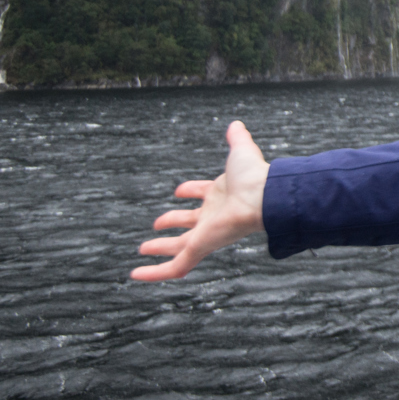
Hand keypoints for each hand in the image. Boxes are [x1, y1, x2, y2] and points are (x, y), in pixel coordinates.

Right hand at [132, 121, 269, 280]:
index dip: (191, 190)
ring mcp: (206, 234)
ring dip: (160, 248)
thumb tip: (236, 125)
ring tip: (143, 249)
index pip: (203, 194)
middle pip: (189, 223)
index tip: (179, 191)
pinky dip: (154, 273)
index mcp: (222, 195)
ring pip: (179, 247)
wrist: (263, 197)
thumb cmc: (255, 176)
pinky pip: (174, 266)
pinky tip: (136, 274)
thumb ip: (238, 138)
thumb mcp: (241, 151)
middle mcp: (213, 216)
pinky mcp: (200, 248)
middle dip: (172, 222)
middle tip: (157, 224)